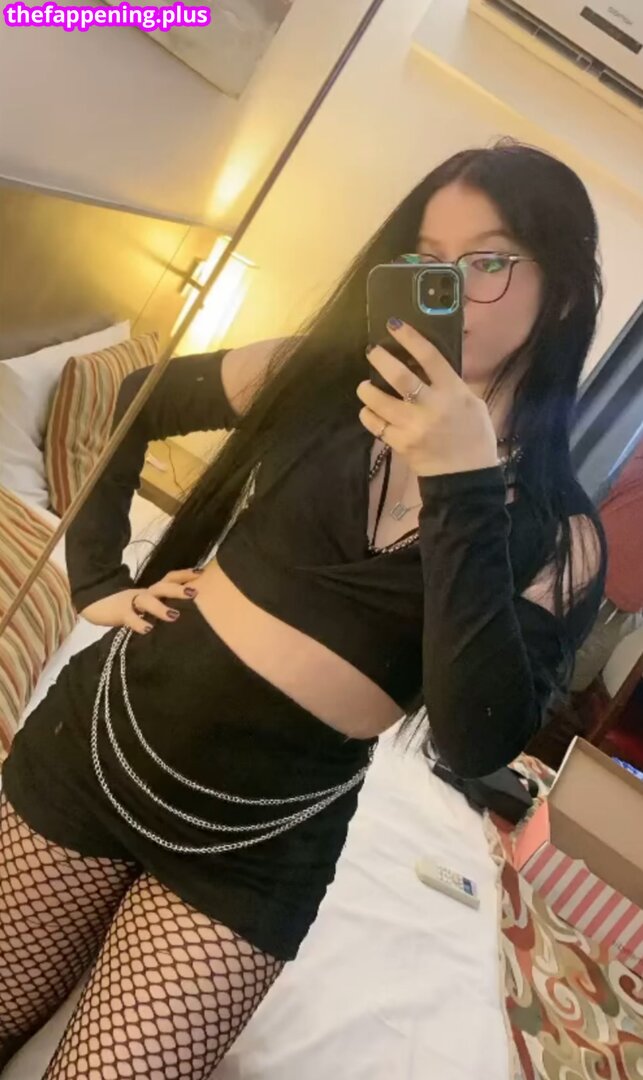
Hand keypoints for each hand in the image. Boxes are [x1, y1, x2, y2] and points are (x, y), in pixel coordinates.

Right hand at [80, 569, 201, 633]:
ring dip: (161, 607)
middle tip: (195, 592)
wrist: (94, 602)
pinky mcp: (120, 613)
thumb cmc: (125, 604)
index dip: (185, 574)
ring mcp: (132, 602)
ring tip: (174, 616)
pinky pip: (130, 618)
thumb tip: (184, 611)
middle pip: (163, 587)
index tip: (201, 572)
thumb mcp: (146, 602)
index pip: (170, 578)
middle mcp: (145, 593)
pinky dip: (139, 623)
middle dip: (178, 589)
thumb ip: (161, 604)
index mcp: (152, 590)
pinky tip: (147, 629)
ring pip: (147, 601)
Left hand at [357, 319, 498, 476]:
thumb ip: (452, 385)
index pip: (429, 357)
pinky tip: (368, 411)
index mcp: (453, 392)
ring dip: (367, 390)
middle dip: (381, 360)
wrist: (466, 477)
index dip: (409, 337)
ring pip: (379, 401)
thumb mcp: (473, 404)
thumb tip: (431, 366)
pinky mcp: (401, 444)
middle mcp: (432, 406)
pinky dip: (368, 416)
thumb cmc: (474, 437)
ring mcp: (413, 426)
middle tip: (372, 352)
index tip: (394, 325)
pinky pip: (376, 426)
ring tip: (364, 386)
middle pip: (399, 376)